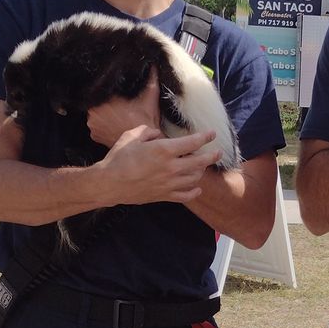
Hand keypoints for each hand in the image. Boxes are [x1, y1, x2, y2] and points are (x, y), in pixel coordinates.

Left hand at [86, 70, 162, 147]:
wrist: (144, 144)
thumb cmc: (145, 121)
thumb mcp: (150, 97)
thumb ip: (151, 79)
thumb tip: (153, 66)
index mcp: (104, 99)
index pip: (101, 90)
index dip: (108, 92)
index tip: (116, 94)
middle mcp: (94, 112)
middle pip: (96, 102)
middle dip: (104, 103)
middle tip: (117, 105)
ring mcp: (93, 124)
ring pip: (96, 114)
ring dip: (103, 114)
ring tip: (115, 115)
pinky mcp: (94, 135)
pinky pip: (95, 127)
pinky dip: (102, 126)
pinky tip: (112, 124)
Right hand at [91, 123, 219, 204]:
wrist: (109, 184)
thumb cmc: (118, 158)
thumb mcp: (131, 136)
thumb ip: (148, 132)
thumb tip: (157, 134)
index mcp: (164, 150)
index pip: (192, 142)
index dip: (205, 137)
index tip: (212, 134)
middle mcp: (171, 167)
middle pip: (200, 162)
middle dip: (211, 156)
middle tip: (218, 152)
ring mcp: (170, 183)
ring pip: (195, 178)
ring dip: (201, 171)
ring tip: (202, 167)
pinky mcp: (165, 195)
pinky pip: (186, 195)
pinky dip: (194, 191)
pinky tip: (197, 188)